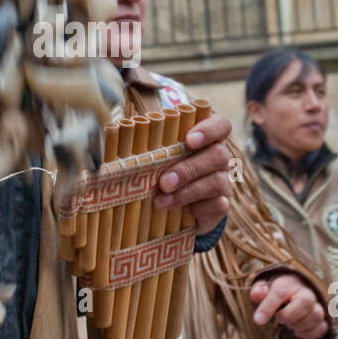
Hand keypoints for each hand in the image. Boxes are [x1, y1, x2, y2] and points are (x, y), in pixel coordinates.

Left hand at [155, 112, 231, 234]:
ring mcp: (223, 181)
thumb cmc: (164, 167)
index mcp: (208, 137)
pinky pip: (218, 206)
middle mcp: (220, 156)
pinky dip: (201, 209)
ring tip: (161, 201)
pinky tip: (185, 213)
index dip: (209, 130)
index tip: (189, 140)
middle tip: (164, 182)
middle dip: (188, 169)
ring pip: (215, 182)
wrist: (180, 203)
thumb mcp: (158, 153)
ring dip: (187, 192)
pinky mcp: (221, 205)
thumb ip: (148, 143)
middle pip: (218, 155)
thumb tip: (113, 133)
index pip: (221, 125)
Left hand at [250, 273, 327, 338]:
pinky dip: (309, 334)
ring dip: (299, 325)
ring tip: (288, 325)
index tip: (258, 320)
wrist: (293, 294)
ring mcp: (317, 305)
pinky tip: (297, 331)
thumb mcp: (264, 289)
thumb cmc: (276, 292)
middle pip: (305, 302)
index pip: (280, 292)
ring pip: (316, 315)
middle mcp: (306, 292)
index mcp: (288, 282)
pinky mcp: (322, 319)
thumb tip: (256, 294)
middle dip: (289, 315)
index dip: (268, 307)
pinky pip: (322, 328)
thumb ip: (259, 291)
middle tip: (279, 319)